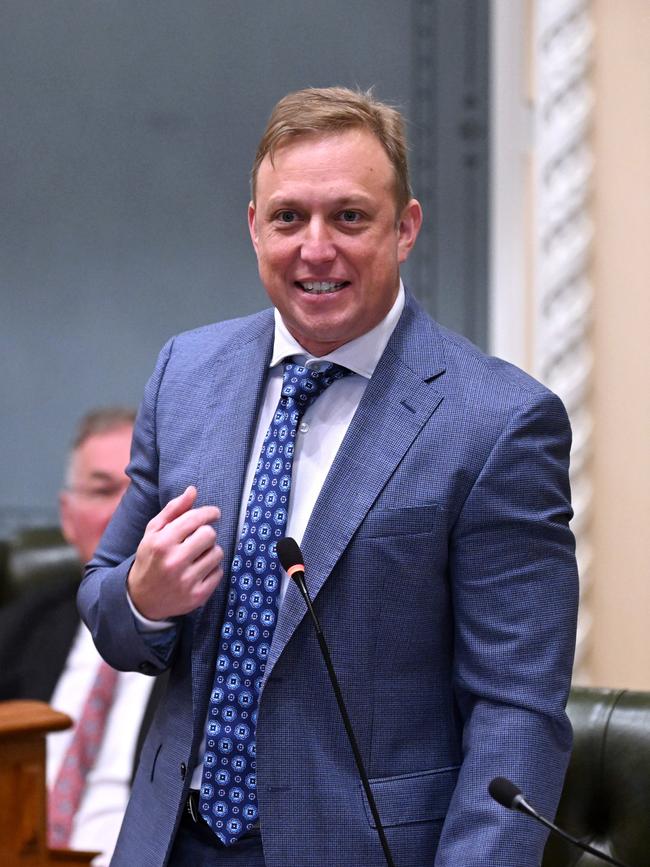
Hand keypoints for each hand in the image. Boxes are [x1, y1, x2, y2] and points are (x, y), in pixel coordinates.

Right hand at [128, 485, 223, 619]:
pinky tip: (198, 571)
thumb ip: (173, 509)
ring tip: (196, 557)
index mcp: (161, 543)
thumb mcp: (153, 532)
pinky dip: (212, 570)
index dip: (209, 513)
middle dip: (206, 534)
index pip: (195, 519)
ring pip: (217, 553)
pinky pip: (219, 572)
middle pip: (210, 534)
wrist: (141, 599)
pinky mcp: (197, 596)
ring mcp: (186, 581)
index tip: (214, 513)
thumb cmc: (150, 559)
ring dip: (210, 552)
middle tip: (197, 540)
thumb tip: (192, 490)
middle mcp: (173, 562)